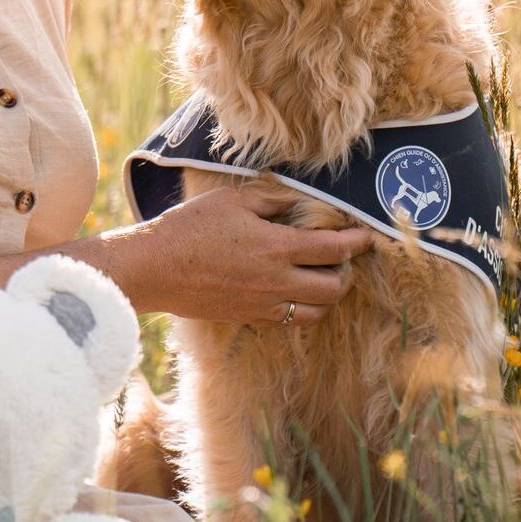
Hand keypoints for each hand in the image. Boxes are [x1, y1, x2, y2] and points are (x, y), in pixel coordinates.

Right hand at [129, 185, 373, 324]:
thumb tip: (297, 202)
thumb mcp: (232, 200)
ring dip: (327, 295)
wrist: (155, 267)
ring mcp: (264, 305)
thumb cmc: (190, 227)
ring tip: (322, 278)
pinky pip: (289, 320)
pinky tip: (293, 293)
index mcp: (277, 248)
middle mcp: (277, 282)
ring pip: (316, 311)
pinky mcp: (249, 317)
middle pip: (333, 287)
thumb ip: (271, 200)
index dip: (356, 242)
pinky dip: (301, 308)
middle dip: (346, 271)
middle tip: (342, 257)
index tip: (366, 235)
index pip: (334, 249)